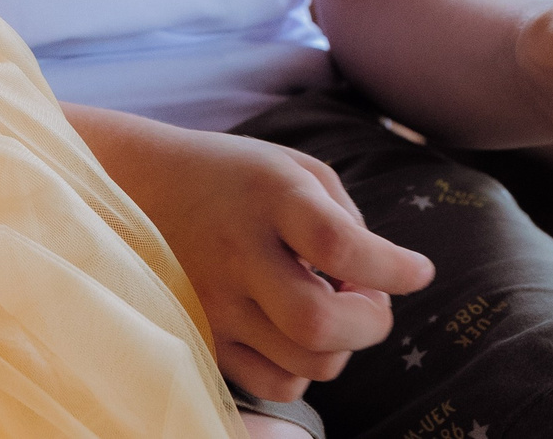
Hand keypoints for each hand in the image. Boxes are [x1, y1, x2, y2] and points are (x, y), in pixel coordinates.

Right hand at [106, 117, 433, 404]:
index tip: (417, 270)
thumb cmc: (233, 176)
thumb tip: (385, 282)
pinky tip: (295, 330)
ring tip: (332, 309)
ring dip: (341, 345)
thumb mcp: (293, 169)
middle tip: (370, 300)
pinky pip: (276, 384)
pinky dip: (303, 367)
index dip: (391, 268)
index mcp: (268, 195)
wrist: (135, 185)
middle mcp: (237, 252)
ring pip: (306, 364)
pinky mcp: (204, 336)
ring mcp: (214, 302)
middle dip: (371, 323)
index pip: (338, 245)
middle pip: (318, 323)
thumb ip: (346, 219)